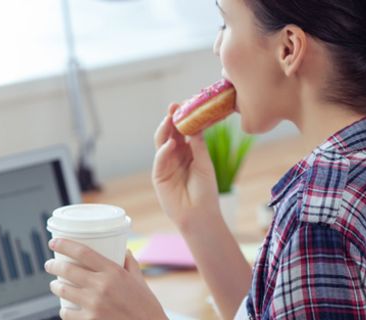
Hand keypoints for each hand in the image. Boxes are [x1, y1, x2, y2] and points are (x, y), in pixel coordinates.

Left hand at [44, 239, 166, 319]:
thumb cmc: (147, 307)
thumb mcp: (140, 281)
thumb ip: (130, 264)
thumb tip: (124, 250)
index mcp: (114, 272)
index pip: (83, 252)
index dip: (65, 244)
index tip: (54, 242)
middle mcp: (102, 286)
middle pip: (68, 270)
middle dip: (53, 265)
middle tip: (49, 265)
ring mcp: (94, 305)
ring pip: (64, 290)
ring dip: (55, 286)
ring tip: (55, 285)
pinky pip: (68, 314)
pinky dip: (64, 310)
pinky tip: (64, 309)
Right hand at [152, 103, 220, 226]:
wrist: (200, 215)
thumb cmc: (205, 191)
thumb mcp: (204, 164)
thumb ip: (197, 145)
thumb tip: (195, 125)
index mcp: (188, 151)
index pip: (183, 131)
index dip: (182, 118)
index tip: (185, 105)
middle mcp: (175, 156)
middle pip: (170, 134)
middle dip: (171, 120)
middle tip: (174, 107)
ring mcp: (166, 165)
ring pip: (161, 143)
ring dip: (165, 131)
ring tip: (171, 119)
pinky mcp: (159, 176)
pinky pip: (159, 160)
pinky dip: (164, 151)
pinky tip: (171, 144)